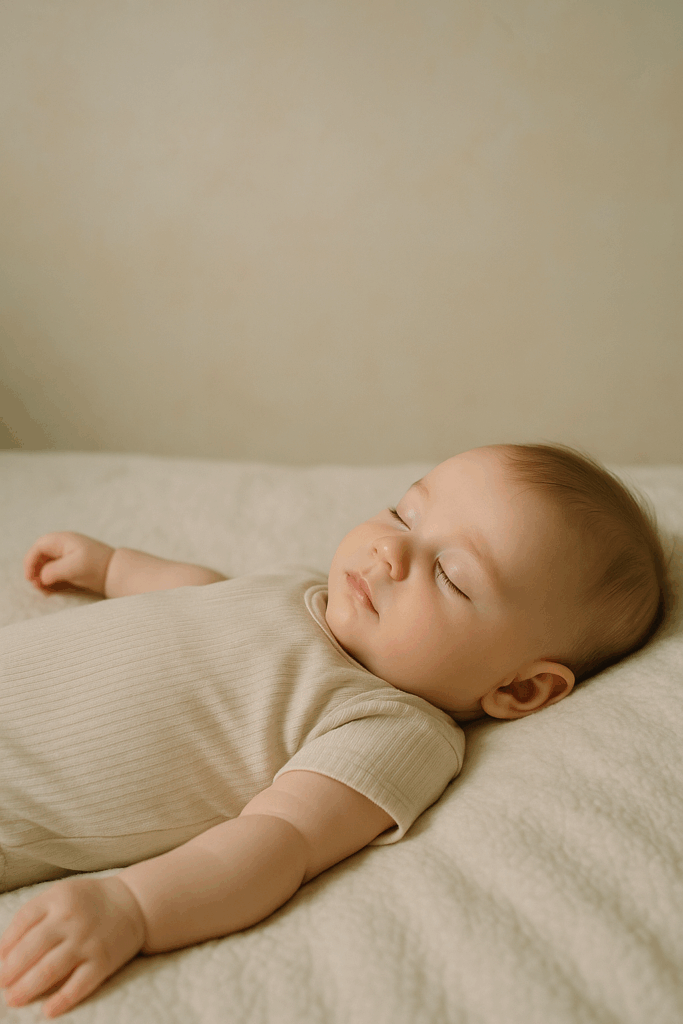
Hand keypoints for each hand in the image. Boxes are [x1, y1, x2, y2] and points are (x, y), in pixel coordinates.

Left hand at [0, 876, 145, 1017]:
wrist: (134, 902)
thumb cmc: (89, 901)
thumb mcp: (61, 895)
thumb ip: (34, 916)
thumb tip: (3, 952)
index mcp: (58, 898)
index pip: (22, 922)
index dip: (5, 945)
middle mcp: (71, 919)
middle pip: (32, 948)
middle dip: (11, 971)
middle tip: (1, 984)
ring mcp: (87, 941)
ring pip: (50, 969)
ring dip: (28, 987)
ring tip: (14, 999)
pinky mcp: (103, 961)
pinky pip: (80, 985)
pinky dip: (63, 999)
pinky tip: (49, 1010)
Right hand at [24, 532, 114, 595]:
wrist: (117, 572)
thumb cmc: (96, 566)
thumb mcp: (73, 567)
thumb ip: (53, 570)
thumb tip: (41, 578)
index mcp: (63, 540)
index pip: (39, 547)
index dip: (30, 561)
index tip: (30, 578)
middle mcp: (64, 546)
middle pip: (41, 556)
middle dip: (35, 571)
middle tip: (36, 586)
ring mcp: (68, 557)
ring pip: (47, 566)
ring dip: (42, 578)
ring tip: (44, 591)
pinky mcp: (72, 568)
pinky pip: (55, 573)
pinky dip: (51, 582)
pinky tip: (51, 592)